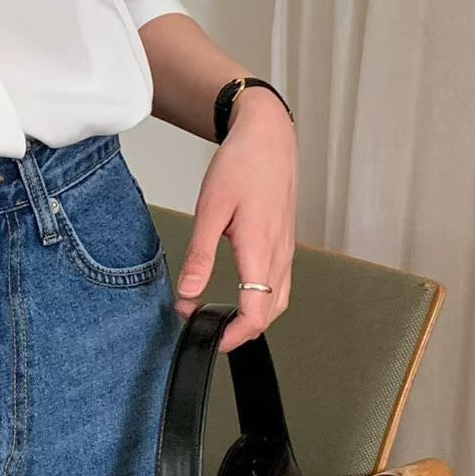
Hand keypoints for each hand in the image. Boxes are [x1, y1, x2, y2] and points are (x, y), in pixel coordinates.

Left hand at [172, 89, 296, 353]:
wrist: (269, 137)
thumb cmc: (242, 165)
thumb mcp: (210, 209)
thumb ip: (199, 255)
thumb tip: (188, 292)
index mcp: (261, 249)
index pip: (257, 312)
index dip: (234, 335)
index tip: (209, 337)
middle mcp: (280, 254)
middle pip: (271, 312)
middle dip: (242, 330)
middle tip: (209, 328)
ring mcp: (286, 248)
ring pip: (278, 299)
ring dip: (254, 315)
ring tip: (222, 315)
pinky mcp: (285, 241)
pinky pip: (280, 282)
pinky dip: (263, 298)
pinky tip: (243, 292)